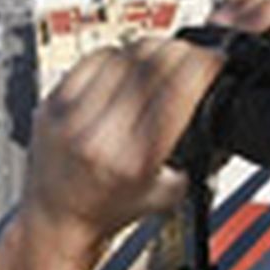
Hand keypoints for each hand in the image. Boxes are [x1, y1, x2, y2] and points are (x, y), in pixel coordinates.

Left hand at [24, 38, 222, 263]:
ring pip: (123, 55)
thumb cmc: (107, 210)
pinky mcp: (52, 104)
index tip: (215, 58)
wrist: (56, 220)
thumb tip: (217, 108)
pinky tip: (125, 65)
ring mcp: (73, 117)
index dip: (204, 63)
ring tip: (160, 57)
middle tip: (191, 54)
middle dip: (181, 51)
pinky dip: (115, 55)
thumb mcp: (165, 194)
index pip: (178, 89)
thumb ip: (194, 158)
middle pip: (152, 64)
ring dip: (150, 49)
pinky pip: (91, 60)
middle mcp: (102, 135)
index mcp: (136, 160)